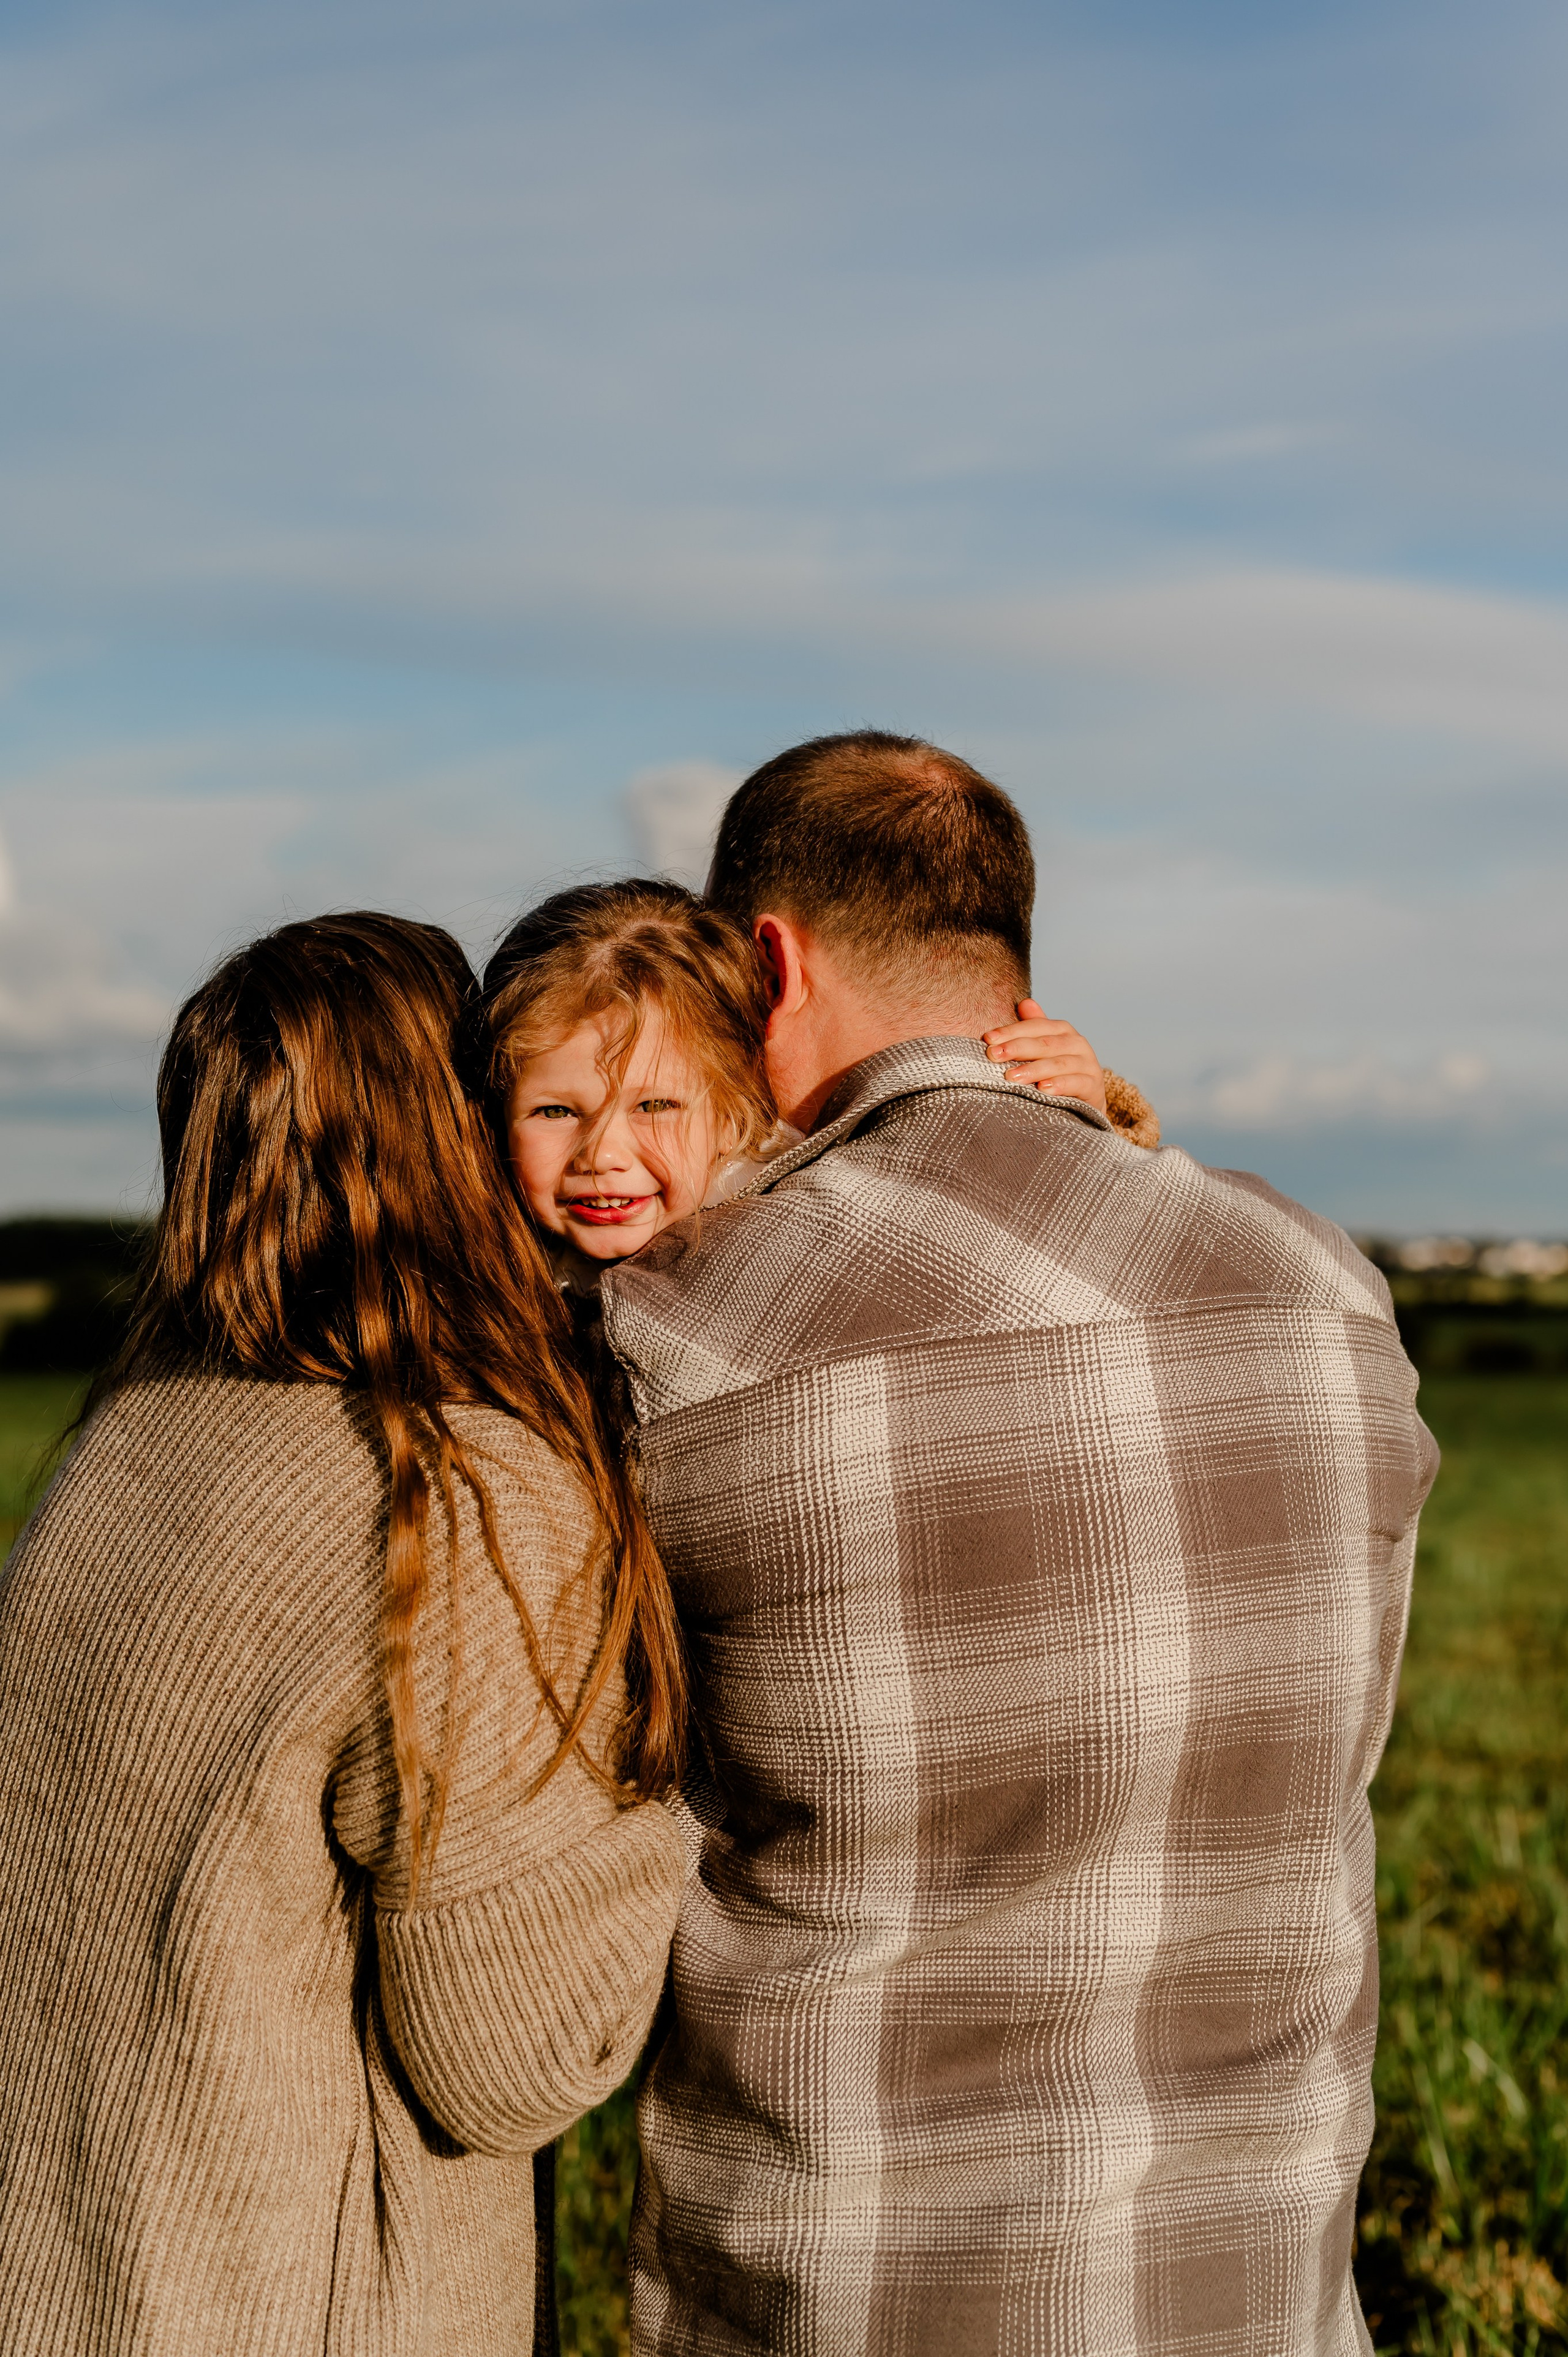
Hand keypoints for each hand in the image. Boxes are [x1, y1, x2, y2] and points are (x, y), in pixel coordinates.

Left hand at [982, 1000, 1107, 1113]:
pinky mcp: (1094, 1085)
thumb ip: (1033, 1028)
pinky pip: (1077, 1083)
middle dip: (1017, 1048)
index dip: (1011, 1031)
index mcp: (1062, 1031)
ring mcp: (1088, 1064)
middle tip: (994, 1056)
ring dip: (1034, 1069)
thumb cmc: (1059, 1072)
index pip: (1035, 1027)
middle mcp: (1077, 1043)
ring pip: (1059, 1063)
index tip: (988, 1039)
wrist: (1087, 1100)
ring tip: (1012, 1076)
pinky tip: (1043, 1089)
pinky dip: (1060, 1085)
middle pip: (1045, 1043)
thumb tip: (1024, 1002)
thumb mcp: (1045, 1049)